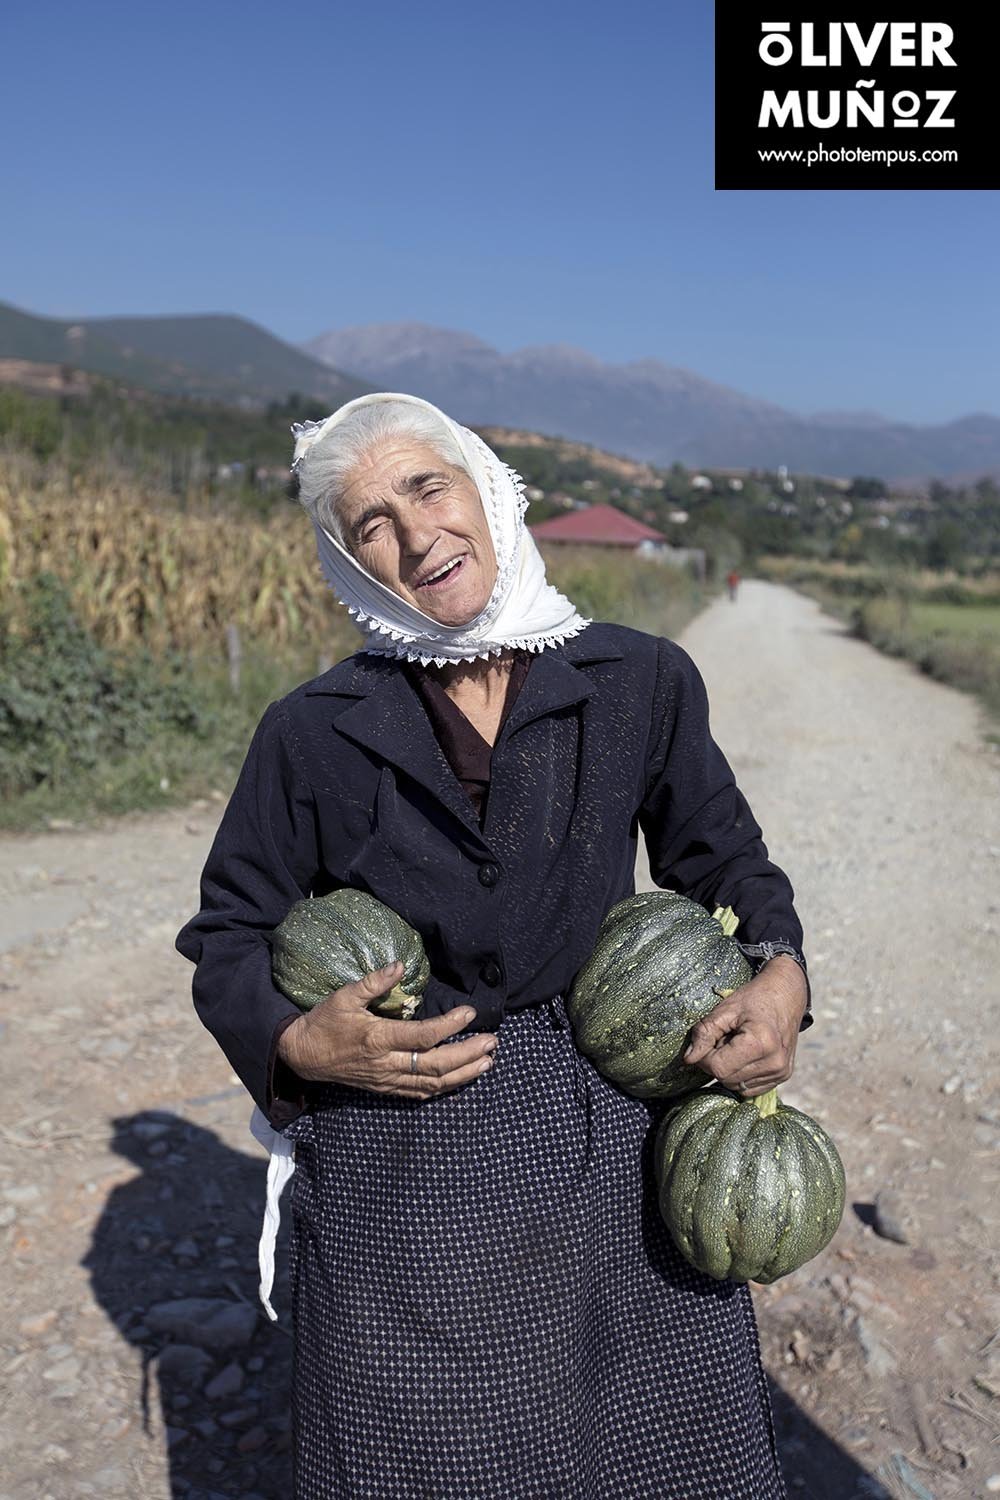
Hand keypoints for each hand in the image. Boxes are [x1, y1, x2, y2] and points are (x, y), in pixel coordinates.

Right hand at [277, 962, 496, 1099]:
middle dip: (468, 1055)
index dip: (451, 1025)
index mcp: (378, 1038)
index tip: (471, 1014)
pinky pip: (419, 1093)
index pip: (423, 1036)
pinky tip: (460, 1081)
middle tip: (492, 1043)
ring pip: (432, 1083)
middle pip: (436, 1065)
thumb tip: (400, 965)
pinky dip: (443, 1088)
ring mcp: (387, 1079)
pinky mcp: (385, 1088)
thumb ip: (374, 982)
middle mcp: (386, 1063)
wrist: (302, 1056)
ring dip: (463, 1074)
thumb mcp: (344, 996)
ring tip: (487, 1063)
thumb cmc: (323, 1022)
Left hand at [682, 955, 807, 1097]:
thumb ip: (704, 1033)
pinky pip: (749, 1088)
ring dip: (728, 1068)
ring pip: (735, 1085)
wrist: (786, 995)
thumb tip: (688, 1059)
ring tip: (736, 1045)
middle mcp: (774, 1063)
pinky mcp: (782, 1076)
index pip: (718, 1068)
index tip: (705, 1042)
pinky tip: (745, 1055)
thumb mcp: (725, 1009)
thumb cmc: (754, 998)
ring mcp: (780, 1072)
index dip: (704, 1057)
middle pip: (726, 1078)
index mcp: (761, 1043)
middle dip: (716, 1061)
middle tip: (723, 1039)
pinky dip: (740, 1074)